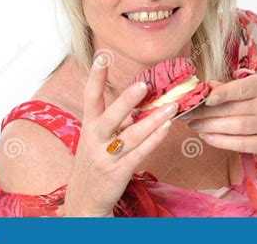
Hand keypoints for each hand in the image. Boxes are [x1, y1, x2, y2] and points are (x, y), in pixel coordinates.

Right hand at [65, 56, 177, 216]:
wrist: (84, 200)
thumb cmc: (95, 162)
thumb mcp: (98, 139)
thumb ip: (117, 121)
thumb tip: (142, 101)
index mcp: (89, 127)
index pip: (90, 97)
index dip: (96, 77)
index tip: (102, 56)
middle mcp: (94, 140)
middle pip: (110, 116)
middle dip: (126, 101)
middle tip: (143, 85)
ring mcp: (105, 157)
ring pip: (131, 136)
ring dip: (153, 120)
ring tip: (172, 107)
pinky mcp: (117, 173)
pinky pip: (139, 154)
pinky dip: (153, 140)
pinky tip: (166, 129)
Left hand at [178, 73, 256, 153]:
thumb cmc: (251, 104)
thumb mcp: (241, 92)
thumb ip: (224, 89)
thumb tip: (205, 87)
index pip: (240, 88)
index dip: (221, 93)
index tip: (203, 98)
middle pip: (233, 108)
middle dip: (206, 112)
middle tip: (186, 114)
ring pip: (237, 126)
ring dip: (211, 126)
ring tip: (193, 125)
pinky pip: (242, 143)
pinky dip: (221, 141)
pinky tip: (206, 137)